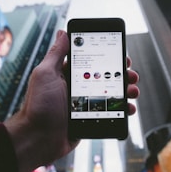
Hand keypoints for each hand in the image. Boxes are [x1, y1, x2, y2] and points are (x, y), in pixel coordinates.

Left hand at [5, 30, 138, 171]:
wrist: (38, 138)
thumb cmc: (38, 106)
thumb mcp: (45, 74)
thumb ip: (56, 54)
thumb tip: (63, 32)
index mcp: (69, 75)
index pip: (93, 61)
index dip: (108, 57)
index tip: (121, 54)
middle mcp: (79, 87)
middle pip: (106, 77)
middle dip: (122, 74)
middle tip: (131, 74)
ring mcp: (86, 103)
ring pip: (112, 94)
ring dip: (126, 90)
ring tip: (132, 91)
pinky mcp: (91, 118)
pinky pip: (111, 112)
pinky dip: (122, 110)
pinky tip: (128, 108)